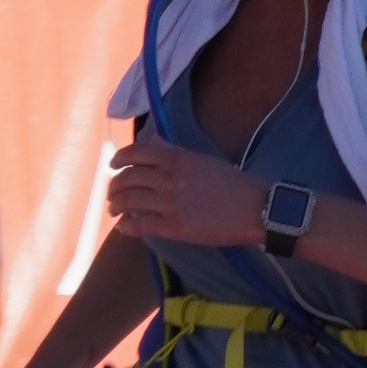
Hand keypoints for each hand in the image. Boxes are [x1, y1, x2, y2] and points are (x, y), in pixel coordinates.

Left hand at [107, 132, 263, 248]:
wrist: (254, 207)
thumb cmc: (232, 183)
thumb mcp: (201, 159)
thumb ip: (174, 151)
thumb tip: (154, 140)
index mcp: (176, 158)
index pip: (135, 153)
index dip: (119, 159)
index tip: (113, 166)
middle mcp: (168, 177)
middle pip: (127, 178)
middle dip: (114, 187)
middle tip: (112, 194)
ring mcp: (169, 203)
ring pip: (128, 201)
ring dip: (115, 206)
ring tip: (114, 210)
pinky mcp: (174, 226)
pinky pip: (140, 225)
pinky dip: (127, 226)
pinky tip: (124, 227)